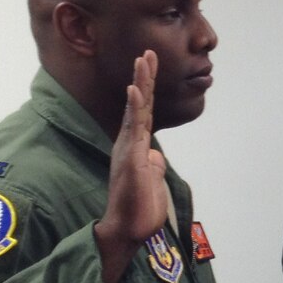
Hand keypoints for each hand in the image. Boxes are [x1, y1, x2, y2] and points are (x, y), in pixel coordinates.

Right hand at [94, 51, 169, 282]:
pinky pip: (133, 130)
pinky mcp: (130, 160)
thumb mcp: (151, 181)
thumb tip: (156, 155)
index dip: (147, 88)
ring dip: (140, 84)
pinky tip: (135, 90)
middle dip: (144, 77)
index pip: (143, 112)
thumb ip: (153, 164)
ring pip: (136, 111)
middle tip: (148, 52)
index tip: (150, 65)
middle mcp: (129, 144)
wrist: (126, 231)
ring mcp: (128, 150)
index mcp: (135, 147)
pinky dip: (134, 108)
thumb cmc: (137, 209)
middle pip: (138, 104)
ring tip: (143, 60)